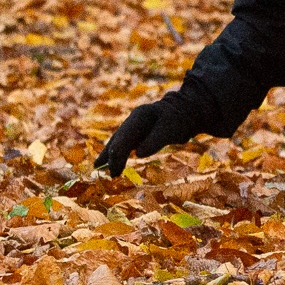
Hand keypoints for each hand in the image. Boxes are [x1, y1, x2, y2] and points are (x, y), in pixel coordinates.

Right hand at [96, 90, 213, 174]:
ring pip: (118, 140)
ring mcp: (134, 124)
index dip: (117, 155)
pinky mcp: (138, 132)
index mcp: (140, 116)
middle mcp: (133, 119)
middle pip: (118, 138)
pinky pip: (123, 143)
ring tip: (97, 166)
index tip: (115, 171)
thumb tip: (138, 153)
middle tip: (107, 173)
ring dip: (109, 154)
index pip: (124, 137)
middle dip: (111, 155)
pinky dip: (116, 152)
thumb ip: (155, 140)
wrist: (187, 111)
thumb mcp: (171, 130)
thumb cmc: (179, 121)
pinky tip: (109, 161)